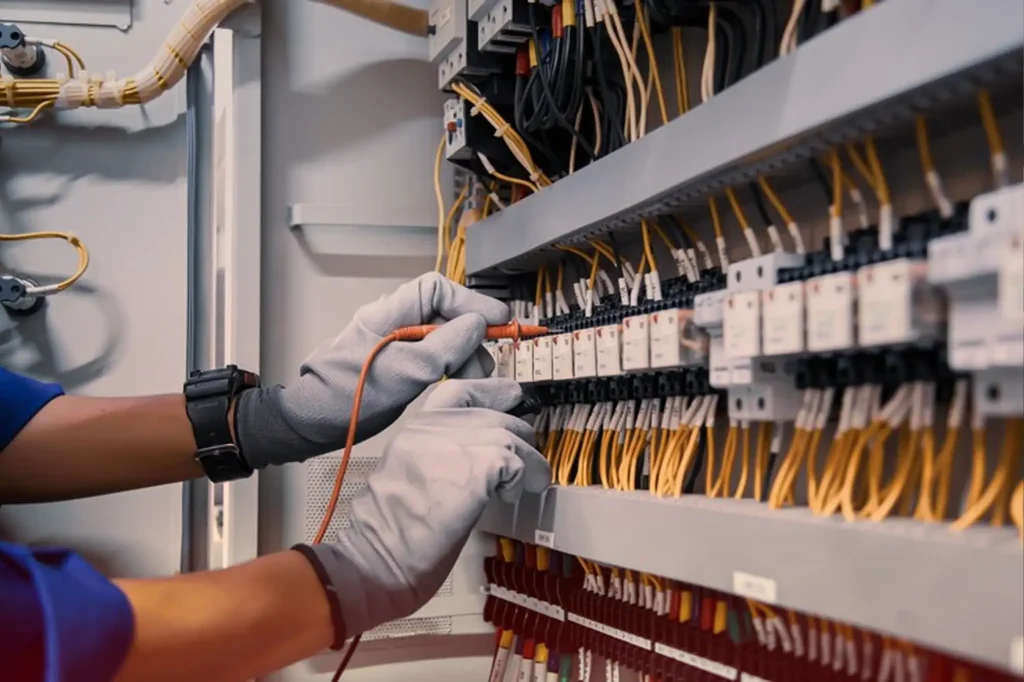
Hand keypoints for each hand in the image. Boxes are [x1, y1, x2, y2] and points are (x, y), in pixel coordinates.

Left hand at [235, 272, 510, 468]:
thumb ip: (444, 347)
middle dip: (470, 336)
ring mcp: (395, 346)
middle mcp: (393, 324)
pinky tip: (454, 385)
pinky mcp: (397, 368)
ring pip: (442, 339)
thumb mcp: (404, 372)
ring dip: (463, 357)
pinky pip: (432, 359)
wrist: (310, 425)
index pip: (438, 290)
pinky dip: (449, 370)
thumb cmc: (345, 397)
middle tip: (484, 362)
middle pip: (444, 315)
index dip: (471, 301)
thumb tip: (477, 327)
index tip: (496, 321)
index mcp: (389, 313)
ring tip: (471, 379)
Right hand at [298, 378, 549, 637]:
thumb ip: (444, 455)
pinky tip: (510, 496)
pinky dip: (525, 479)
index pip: (460, 391)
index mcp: (415, 428)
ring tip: (519, 487)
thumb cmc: (392, 532)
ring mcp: (454, 442)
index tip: (512, 398)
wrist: (379, 556)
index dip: (492, 392)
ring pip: (512, 436)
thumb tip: (486, 455)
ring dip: (526, 463)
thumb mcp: (412, 476)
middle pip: (494, 414)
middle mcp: (433, 427)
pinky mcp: (476, 466)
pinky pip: (520, 462)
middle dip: (516, 439)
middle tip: (526, 463)